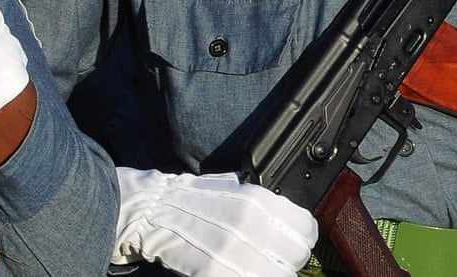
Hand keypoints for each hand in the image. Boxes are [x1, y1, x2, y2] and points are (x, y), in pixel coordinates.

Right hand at [112, 168, 316, 275]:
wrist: (150, 210)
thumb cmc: (191, 199)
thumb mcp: (235, 189)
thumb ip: (264, 206)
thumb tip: (289, 222)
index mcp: (259, 200)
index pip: (306, 228)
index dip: (302, 242)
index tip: (293, 248)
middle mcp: (251, 223)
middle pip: (295, 258)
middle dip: (286, 265)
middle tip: (272, 265)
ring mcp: (233, 249)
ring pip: (276, 275)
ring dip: (267, 274)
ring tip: (253, 270)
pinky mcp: (215, 271)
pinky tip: (237, 274)